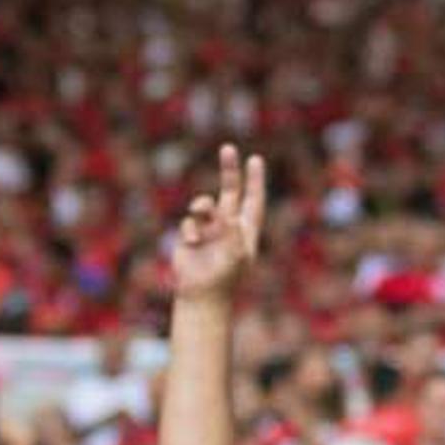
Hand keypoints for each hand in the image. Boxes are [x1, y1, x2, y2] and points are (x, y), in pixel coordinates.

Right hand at [171, 145, 265, 302]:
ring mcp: (209, 230)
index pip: (254, 200)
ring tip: (202, 212)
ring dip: (203, 204)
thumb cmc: (224, 280)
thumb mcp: (234, 256)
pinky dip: (190, 229)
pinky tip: (192, 243)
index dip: (255, 181)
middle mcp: (229, 226)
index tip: (255, 159)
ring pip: (205, 203)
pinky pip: (189, 222)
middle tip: (228, 148)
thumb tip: (227, 215)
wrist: (202, 296)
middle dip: (229, 171)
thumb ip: (232, 234)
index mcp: (246, 230)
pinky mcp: (191, 236)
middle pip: (230, 192)